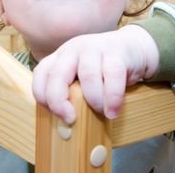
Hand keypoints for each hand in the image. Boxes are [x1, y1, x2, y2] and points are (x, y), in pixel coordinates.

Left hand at [32, 25, 158, 123]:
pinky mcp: (116, 52)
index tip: (56, 114)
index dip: (43, 97)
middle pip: (56, 75)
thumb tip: (64, 127)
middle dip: (59, 101)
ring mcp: (94, 47)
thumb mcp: (81, 77)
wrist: (134, 48)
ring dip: (93, 100)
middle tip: (70, 119)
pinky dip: (112, 97)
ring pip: (87, 75)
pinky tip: (113, 110)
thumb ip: (71, 92)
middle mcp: (73, 49)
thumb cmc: (104, 70)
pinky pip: (113, 75)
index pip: (41, 74)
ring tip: (101, 113)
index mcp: (61, 56)